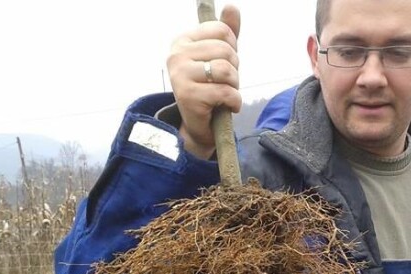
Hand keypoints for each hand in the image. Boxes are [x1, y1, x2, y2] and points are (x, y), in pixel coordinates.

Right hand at [167, 5, 241, 158]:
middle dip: (234, 69)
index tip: (223, 63)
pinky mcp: (188, 97)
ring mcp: (180, 76)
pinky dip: (234, 102)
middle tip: (224, 83)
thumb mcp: (218, 57)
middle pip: (225, 50)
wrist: (199, 125)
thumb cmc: (210, 87)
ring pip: (226, 70)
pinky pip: (225, 92)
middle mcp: (176, 56)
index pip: (222, 30)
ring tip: (225, 93)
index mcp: (182, 41)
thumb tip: (232, 6)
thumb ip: (226, 33)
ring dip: (234, 86)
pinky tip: (227, 107)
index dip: (233, 48)